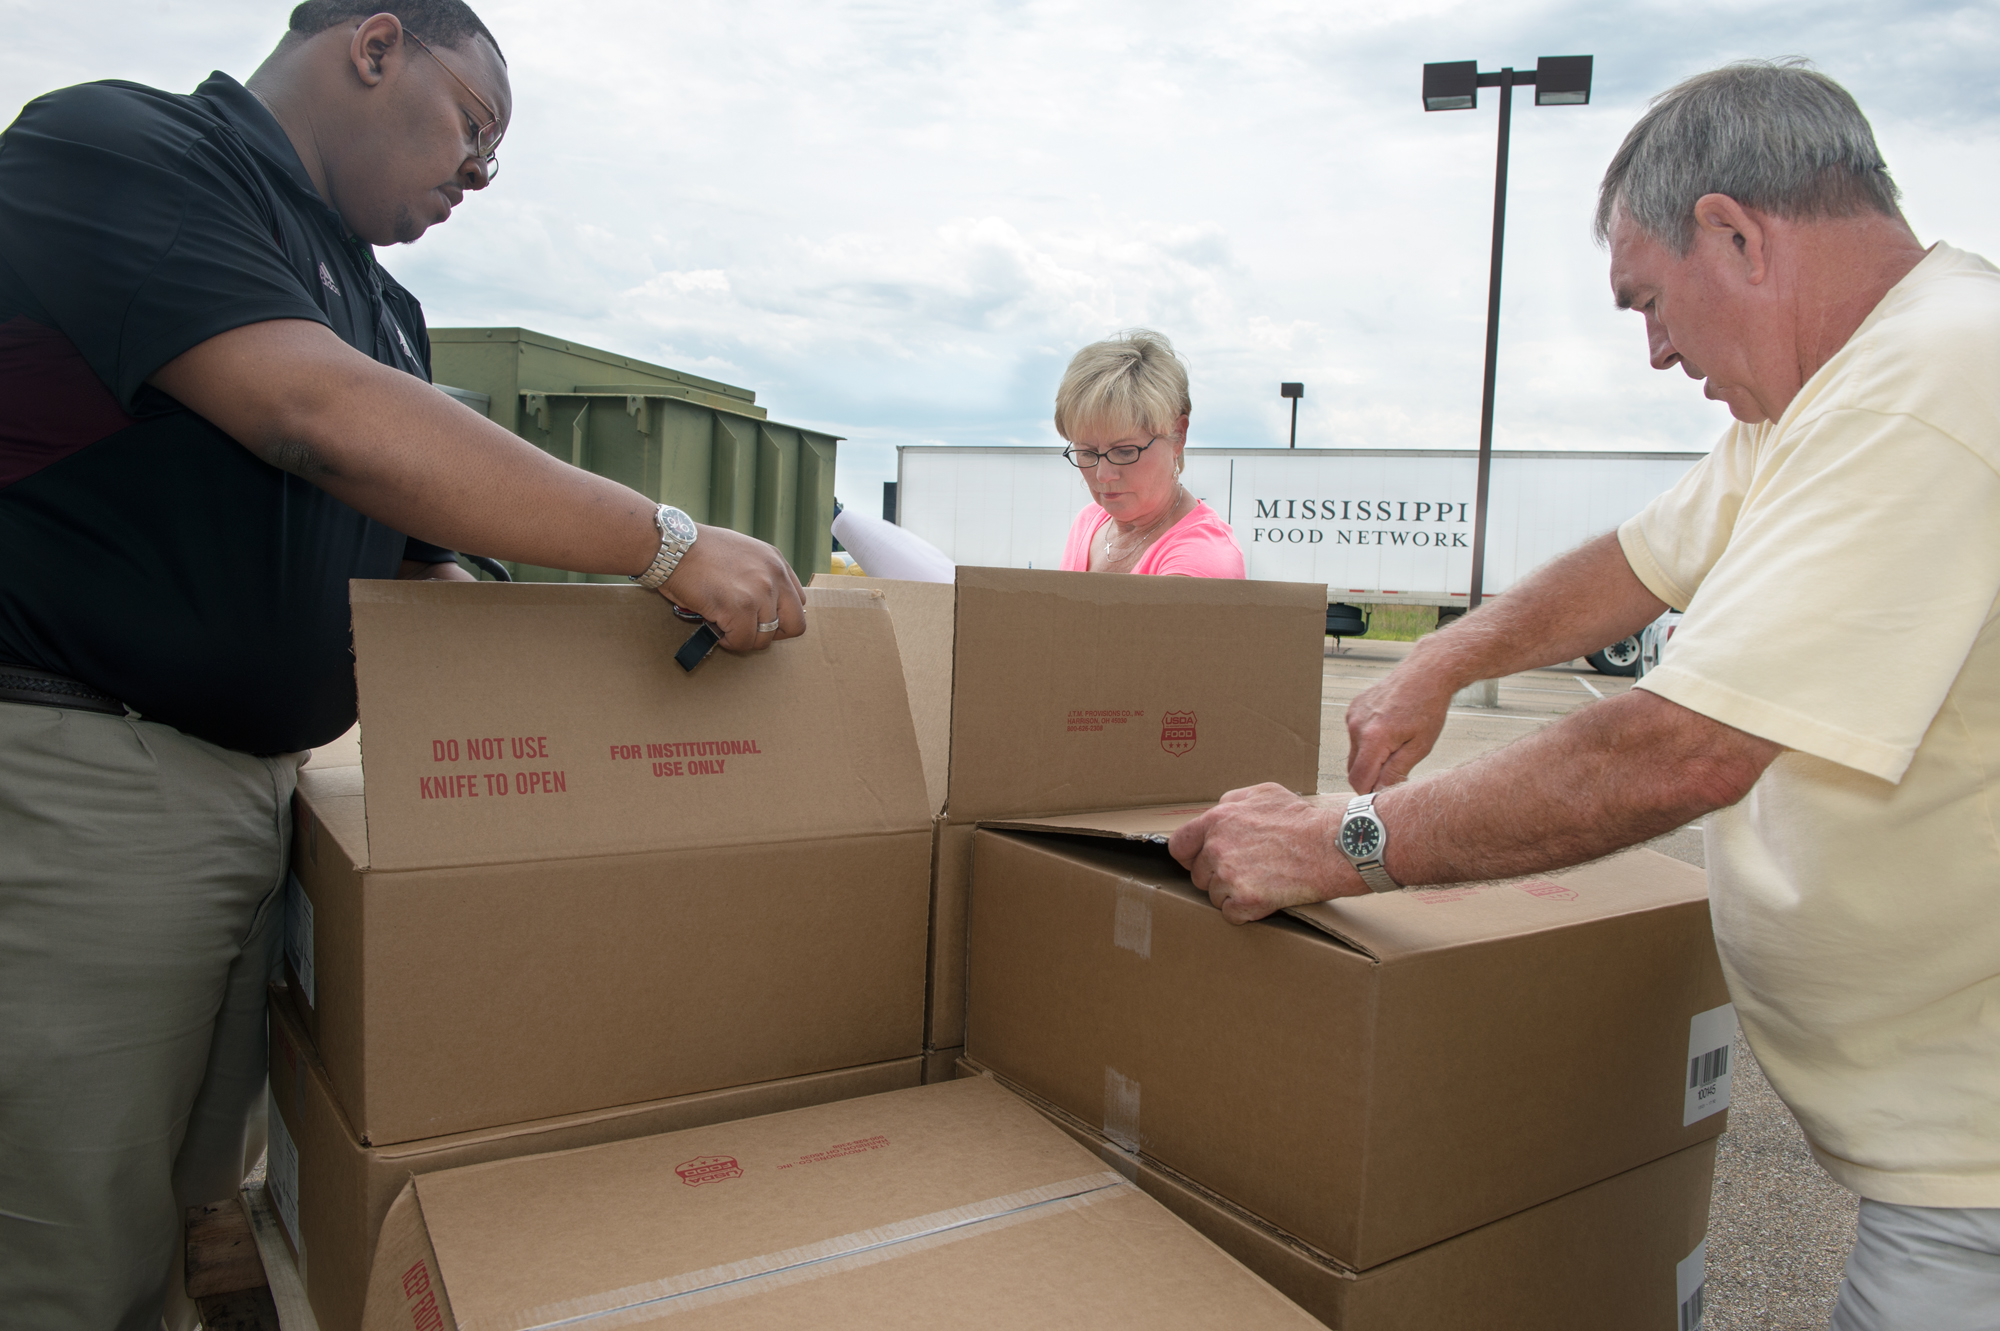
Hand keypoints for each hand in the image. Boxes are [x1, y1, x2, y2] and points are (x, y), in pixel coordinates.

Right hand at [659, 525, 806, 651]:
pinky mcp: (740, 608)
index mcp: (776, 562)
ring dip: (744, 638)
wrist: (672, 547)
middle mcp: (774, 576)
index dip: (778, 616)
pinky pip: (743, 642)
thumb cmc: (696, 550)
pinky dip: (728, 642)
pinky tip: (715, 628)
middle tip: (747, 630)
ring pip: (766, 638)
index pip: (798, 602)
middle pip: (795, 624)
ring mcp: (759, 593)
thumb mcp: (741, 552)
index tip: (758, 619)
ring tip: (724, 626)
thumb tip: (761, 604)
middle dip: (771, 634)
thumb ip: (758, 574)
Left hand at [1167, 784, 1359, 923]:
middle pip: (1198, 874)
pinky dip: (1245, 912)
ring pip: (1214, 896)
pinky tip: (1264, 898)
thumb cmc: (1300, 820)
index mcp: (1217, 820)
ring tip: (1260, 881)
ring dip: (1232, 894)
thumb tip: (1217, 809)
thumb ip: (1232, 800)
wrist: (1330, 847)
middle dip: (1216, 875)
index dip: (1188, 856)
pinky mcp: (1245, 901)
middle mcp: (1217, 848)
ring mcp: (1229, 876)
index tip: (1199, 861)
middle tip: (1246, 870)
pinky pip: (1231, 915)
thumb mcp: (1263, 793)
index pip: (1178, 845)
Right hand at [1345, 664, 1454, 792]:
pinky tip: (1389, 730)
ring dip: (1370, 758)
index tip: (1385, 794)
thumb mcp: (1420, 747)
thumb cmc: (1428, 707)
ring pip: (1354, 753)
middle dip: (1370, 777)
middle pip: (1352, 770)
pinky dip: (1368, 741)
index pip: (1359, 780)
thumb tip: (1379, 793)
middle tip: (1395, 772)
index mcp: (1374, 738)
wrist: (1426, 672)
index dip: (1370, 793)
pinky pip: (1355, 736)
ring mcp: (1352, 715)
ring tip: (1396, 745)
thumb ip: (1395, 773)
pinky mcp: (1353, 708)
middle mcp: (1356, 726)